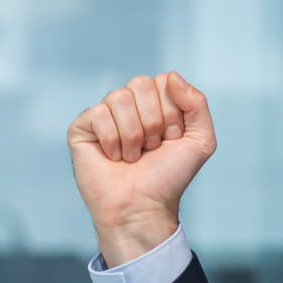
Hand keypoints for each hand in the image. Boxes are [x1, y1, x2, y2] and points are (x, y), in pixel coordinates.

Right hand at [67, 71, 215, 265]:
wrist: (143, 207)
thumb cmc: (168, 177)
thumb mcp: (201, 141)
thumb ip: (197, 104)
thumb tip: (171, 76)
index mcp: (155, 103)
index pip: (163, 81)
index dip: (172, 113)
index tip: (171, 139)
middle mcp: (129, 105)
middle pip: (140, 83)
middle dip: (152, 121)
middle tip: (151, 147)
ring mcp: (104, 115)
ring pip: (118, 97)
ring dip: (133, 135)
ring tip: (132, 155)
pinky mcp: (82, 128)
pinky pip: (97, 113)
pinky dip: (111, 141)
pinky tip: (113, 157)